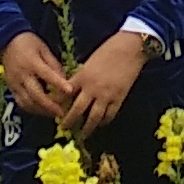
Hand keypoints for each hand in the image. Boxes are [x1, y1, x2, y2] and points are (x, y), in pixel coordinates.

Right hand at [0, 31, 72, 122]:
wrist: (6, 41)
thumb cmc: (29, 43)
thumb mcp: (44, 49)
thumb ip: (54, 65)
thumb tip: (65, 80)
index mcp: (32, 62)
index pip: (47, 75)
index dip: (59, 84)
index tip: (70, 91)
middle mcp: (22, 75)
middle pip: (36, 94)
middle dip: (50, 105)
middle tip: (62, 112)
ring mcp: (14, 83)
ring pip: (28, 102)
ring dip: (42, 110)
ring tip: (54, 113)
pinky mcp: (10, 88)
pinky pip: (21, 102)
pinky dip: (32, 109)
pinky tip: (41, 110)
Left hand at [60, 28, 154, 142]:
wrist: (129, 48)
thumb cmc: (109, 50)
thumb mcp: (89, 62)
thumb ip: (82, 76)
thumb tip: (74, 89)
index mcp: (82, 76)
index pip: (65, 94)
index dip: (58, 104)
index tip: (54, 110)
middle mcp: (92, 88)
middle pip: (77, 110)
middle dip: (69, 121)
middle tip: (64, 128)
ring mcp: (106, 95)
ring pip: (94, 117)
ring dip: (86, 128)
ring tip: (82, 134)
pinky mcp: (119, 99)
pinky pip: (109, 115)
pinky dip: (104, 122)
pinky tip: (100, 124)